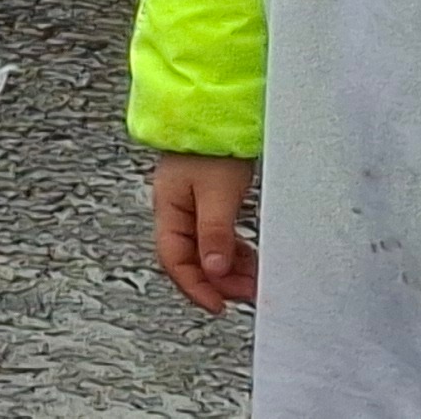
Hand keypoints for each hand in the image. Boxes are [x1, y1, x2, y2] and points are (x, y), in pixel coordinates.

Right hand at [149, 153, 258, 314]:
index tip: (218, 306)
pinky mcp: (208, 202)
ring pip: (205, 251)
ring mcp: (191, 207)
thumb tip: (214, 271)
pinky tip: (248, 258)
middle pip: (190, 259)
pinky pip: (216, 239)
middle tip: (245, 293)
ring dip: (227, 270)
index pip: (174, 260)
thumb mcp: (217, 194)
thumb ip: (214, 234)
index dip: (195, 287)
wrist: (217, 115)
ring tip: (252, 279)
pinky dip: (232, 253)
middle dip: (216, 282)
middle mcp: (175, 210)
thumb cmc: (212, 147)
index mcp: (168, 208)